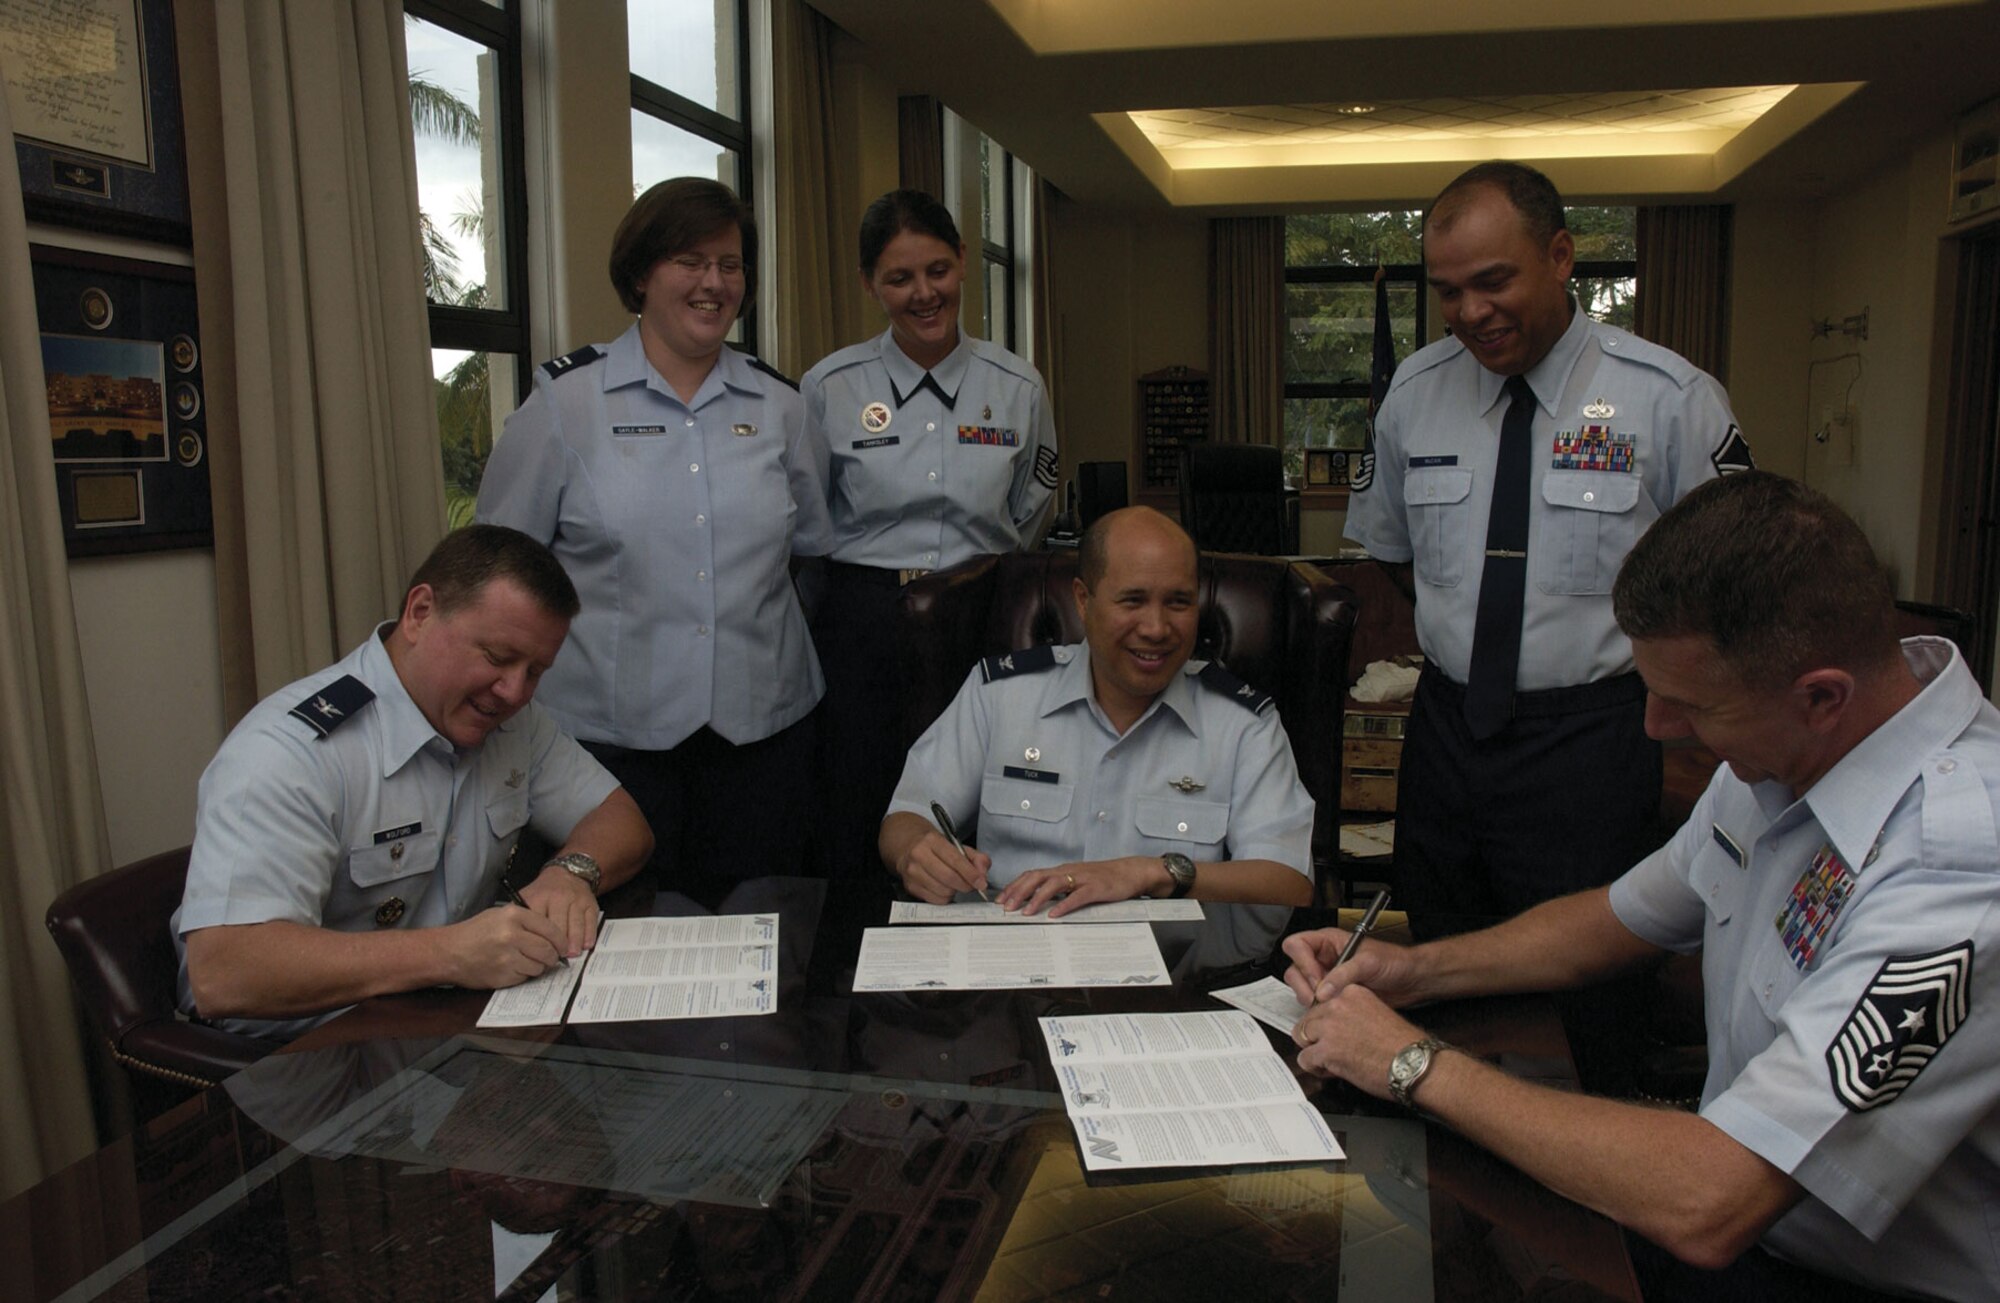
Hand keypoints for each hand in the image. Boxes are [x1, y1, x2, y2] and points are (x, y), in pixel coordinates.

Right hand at [440, 905, 569, 988]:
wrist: (449, 952)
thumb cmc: (475, 932)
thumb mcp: (500, 915)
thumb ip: (527, 922)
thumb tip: (554, 936)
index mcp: (514, 916)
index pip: (551, 929)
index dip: (561, 940)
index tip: (563, 947)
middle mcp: (512, 935)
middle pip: (548, 950)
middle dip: (553, 956)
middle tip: (550, 957)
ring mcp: (507, 957)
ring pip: (539, 966)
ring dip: (538, 966)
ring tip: (526, 961)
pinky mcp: (503, 975)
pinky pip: (525, 977)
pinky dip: (524, 974)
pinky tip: (512, 967)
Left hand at [521, 861, 601, 954]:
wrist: (566, 874)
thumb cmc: (544, 893)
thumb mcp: (527, 898)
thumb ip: (521, 917)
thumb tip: (517, 940)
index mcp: (538, 898)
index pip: (538, 925)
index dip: (538, 942)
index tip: (537, 954)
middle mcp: (558, 897)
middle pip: (558, 927)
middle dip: (557, 946)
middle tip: (555, 958)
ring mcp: (576, 900)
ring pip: (576, 925)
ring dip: (574, 943)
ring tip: (571, 955)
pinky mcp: (590, 903)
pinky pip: (591, 922)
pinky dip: (589, 935)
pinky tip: (585, 946)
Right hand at [894, 830, 992, 903]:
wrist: (907, 845)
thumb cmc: (935, 846)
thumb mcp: (956, 845)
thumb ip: (976, 857)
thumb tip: (982, 874)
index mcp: (932, 841)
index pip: (955, 860)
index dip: (971, 874)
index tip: (981, 883)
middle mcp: (919, 855)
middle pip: (949, 878)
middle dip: (966, 885)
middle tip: (972, 885)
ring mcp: (912, 872)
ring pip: (943, 891)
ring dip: (955, 891)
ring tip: (955, 883)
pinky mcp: (910, 886)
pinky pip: (935, 900)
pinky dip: (945, 897)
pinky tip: (945, 888)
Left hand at [996, 856, 1165, 916]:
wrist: (1130, 872)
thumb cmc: (1103, 879)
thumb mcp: (1078, 881)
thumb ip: (1060, 889)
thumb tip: (1038, 901)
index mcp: (1062, 871)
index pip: (1032, 875)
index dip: (1015, 886)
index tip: (1001, 899)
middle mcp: (1068, 872)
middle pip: (1037, 877)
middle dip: (1019, 891)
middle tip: (1006, 907)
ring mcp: (1082, 879)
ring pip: (1054, 884)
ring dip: (1037, 898)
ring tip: (1025, 912)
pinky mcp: (1096, 888)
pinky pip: (1077, 896)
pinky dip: (1064, 905)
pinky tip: (1054, 914)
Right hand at [1281, 926, 1420, 1005]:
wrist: (1410, 981)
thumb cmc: (1394, 962)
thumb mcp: (1368, 963)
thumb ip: (1343, 975)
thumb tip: (1322, 991)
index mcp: (1328, 941)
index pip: (1297, 944)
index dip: (1302, 962)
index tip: (1318, 978)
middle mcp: (1323, 958)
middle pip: (1294, 968)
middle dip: (1304, 985)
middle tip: (1319, 998)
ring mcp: (1326, 977)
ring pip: (1301, 987)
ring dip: (1310, 998)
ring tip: (1329, 1005)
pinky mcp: (1332, 994)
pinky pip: (1314, 1002)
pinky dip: (1319, 1009)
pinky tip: (1333, 1011)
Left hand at [1290, 982, 1424, 1092]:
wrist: (1413, 1063)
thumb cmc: (1402, 1045)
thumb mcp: (1375, 1013)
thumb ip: (1351, 1013)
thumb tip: (1333, 1026)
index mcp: (1351, 992)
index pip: (1322, 1003)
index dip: (1326, 1022)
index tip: (1335, 1033)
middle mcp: (1337, 1004)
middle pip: (1308, 1020)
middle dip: (1316, 1037)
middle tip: (1333, 1050)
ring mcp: (1330, 1027)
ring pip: (1301, 1036)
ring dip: (1313, 1050)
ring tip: (1331, 1061)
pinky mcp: (1327, 1050)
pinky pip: (1305, 1059)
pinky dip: (1314, 1068)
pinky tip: (1331, 1070)